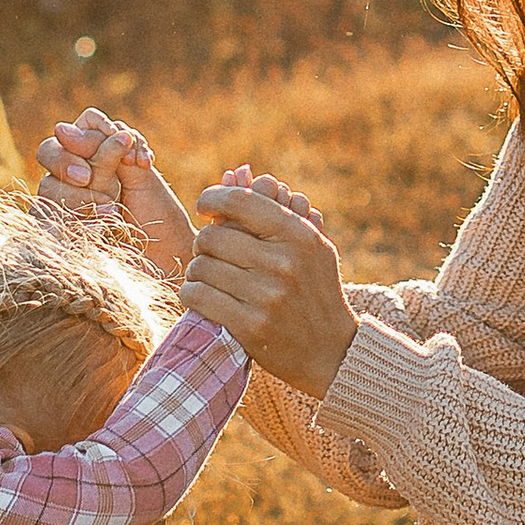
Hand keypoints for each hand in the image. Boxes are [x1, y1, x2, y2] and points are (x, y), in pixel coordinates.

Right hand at [33, 106, 194, 280]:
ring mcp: (62, 205)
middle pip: (49, 151)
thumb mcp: (140, 174)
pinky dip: (76, 222)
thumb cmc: (159, 216)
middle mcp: (73, 177)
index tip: (122, 141)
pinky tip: (100, 231)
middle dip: (68, 162)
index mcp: (94, 156)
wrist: (168, 259)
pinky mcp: (57, 234)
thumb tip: (64, 128)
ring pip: (47, 186)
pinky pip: (45, 219)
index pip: (74, 129)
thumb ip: (110, 147)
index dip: (90, 133)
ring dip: (81, 197)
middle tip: (90, 178)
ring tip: (113, 213)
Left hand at [184, 169, 357, 397]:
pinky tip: (201, 296)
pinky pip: (199, 296)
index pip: (241, 201)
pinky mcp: (251, 326)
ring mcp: (267, 296)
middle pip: (214, 236)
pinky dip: (191, 294)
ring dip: (196, 271)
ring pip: (201, 266)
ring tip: (206, 277)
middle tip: (209, 253)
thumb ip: (275, 210)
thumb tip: (236, 173)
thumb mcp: (309, 246)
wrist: (333, 351)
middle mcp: (284, 263)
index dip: (214, 198)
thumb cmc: (314, 290)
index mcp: (299, 236)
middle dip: (204, 243)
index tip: (205, 205)